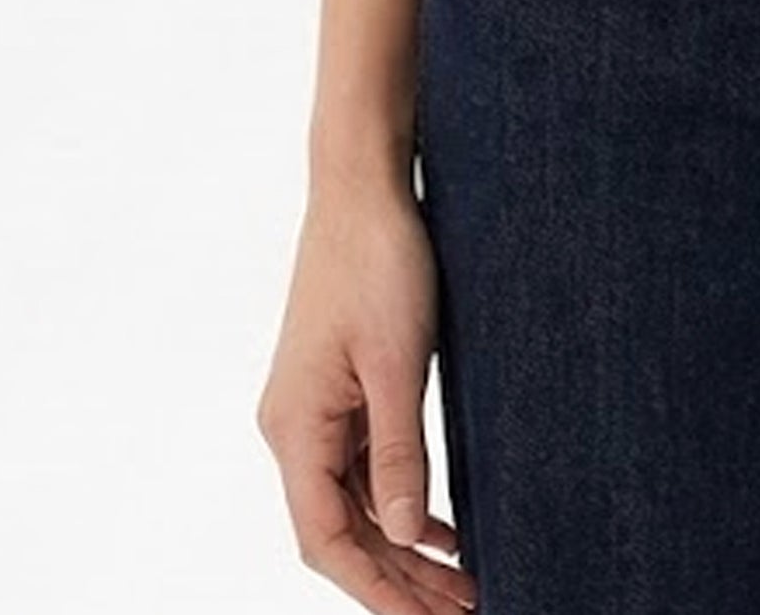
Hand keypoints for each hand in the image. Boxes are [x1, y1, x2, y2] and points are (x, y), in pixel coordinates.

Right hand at [256, 177, 476, 611]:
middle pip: (342, 531)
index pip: (328, 541)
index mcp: (296, 428)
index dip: (378, 591)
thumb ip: (399, 451)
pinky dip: (399, 501)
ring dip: (403, 547)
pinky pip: (363, 465)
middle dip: (399, 581)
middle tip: (466, 609)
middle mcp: (294, 427)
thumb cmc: (378, 261)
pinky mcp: (337, 388)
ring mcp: (313, 408)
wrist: (362, 186)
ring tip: (460, 583)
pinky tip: (439, 527)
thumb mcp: (399, 361)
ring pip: (354, 503)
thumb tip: (405, 536)